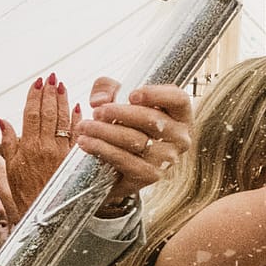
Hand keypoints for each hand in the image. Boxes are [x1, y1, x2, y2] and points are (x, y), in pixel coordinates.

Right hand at [0, 75, 75, 219]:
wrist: (44, 222)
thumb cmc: (24, 200)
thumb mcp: (6, 176)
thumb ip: (6, 147)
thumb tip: (1, 121)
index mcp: (24, 151)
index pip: (30, 115)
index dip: (34, 97)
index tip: (37, 83)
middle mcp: (43, 149)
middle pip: (48, 114)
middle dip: (50, 93)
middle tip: (53, 77)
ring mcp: (61, 154)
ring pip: (63, 121)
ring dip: (63, 101)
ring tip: (63, 86)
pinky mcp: (75, 161)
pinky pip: (78, 135)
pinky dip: (78, 119)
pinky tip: (79, 107)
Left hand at [76, 80, 194, 202]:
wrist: (122, 164)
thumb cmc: (126, 124)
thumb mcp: (118, 99)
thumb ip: (107, 89)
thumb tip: (99, 100)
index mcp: (180, 116)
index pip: (179, 99)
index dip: (157, 94)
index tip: (131, 94)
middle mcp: (181, 138)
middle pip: (152, 120)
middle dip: (120, 113)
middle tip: (97, 112)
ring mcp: (167, 159)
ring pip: (136, 140)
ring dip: (105, 132)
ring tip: (84, 126)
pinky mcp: (150, 176)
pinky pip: (125, 160)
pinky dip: (103, 150)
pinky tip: (86, 143)